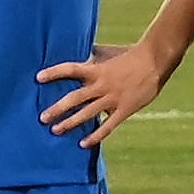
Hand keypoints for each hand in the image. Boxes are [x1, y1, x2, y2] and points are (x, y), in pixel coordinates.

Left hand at [35, 43, 173, 145]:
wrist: (155, 61)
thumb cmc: (130, 55)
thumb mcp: (108, 52)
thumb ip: (92, 54)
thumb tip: (76, 50)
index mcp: (96, 69)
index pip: (70, 69)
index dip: (54, 73)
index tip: (38, 78)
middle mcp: (101, 85)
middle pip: (74, 98)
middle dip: (56, 109)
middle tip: (42, 117)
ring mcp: (112, 99)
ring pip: (86, 114)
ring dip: (69, 123)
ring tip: (55, 130)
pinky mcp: (124, 109)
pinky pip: (107, 126)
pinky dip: (95, 136)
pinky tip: (83, 143)